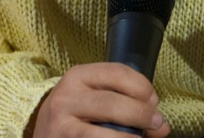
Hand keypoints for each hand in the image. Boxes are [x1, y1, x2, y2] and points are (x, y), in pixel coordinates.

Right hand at [29, 63, 168, 137]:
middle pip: (113, 102)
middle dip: (142, 113)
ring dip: (130, 137)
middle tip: (156, 123)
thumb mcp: (93, 97)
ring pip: (104, 132)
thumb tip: (162, 127)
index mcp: (78, 76)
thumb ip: (126, 102)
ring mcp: (61, 124)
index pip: (117, 72)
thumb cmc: (75, 113)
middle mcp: (66, 97)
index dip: (142, 86)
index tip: (153, 100)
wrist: (41, 133)